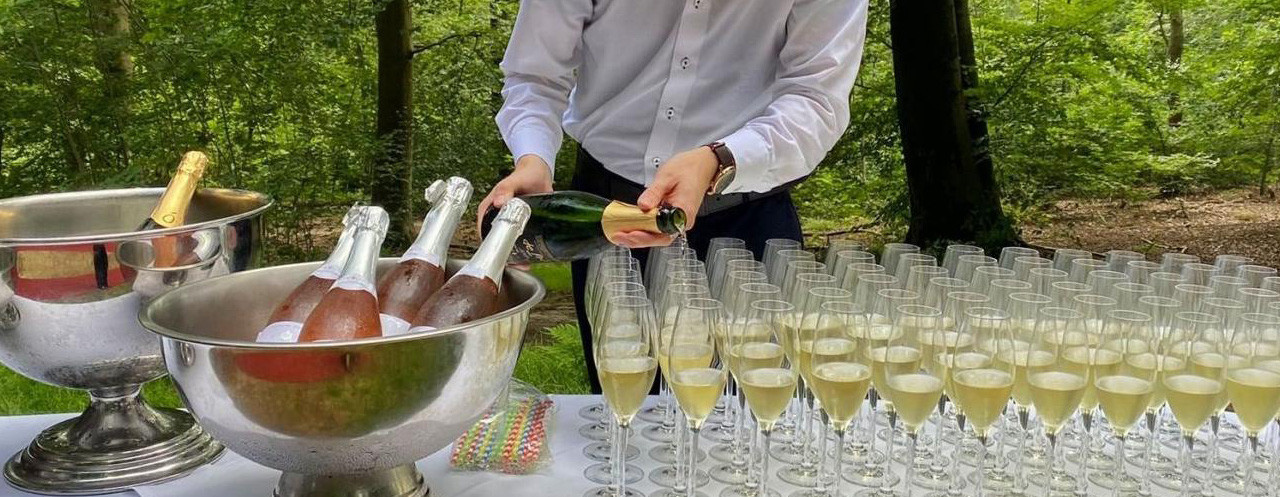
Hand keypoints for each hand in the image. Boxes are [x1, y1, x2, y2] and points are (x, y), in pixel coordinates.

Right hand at [477, 154, 552, 268]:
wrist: (541, 173)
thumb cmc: (525, 174)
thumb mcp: (514, 180)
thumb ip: (506, 189)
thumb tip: (499, 202)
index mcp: (488, 209)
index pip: (481, 230)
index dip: (488, 245)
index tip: (497, 256)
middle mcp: (495, 218)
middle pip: (494, 242)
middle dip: (503, 255)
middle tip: (517, 263)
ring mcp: (509, 224)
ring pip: (507, 245)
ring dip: (514, 257)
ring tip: (525, 265)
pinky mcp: (521, 227)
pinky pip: (519, 242)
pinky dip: (524, 252)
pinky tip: (531, 260)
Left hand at [616, 146, 716, 247]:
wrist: (703, 164)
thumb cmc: (690, 168)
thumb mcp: (667, 176)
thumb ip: (654, 192)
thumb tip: (643, 205)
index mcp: (683, 212)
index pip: (664, 232)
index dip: (645, 237)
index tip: (630, 233)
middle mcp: (682, 220)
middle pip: (659, 238)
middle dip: (637, 240)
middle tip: (619, 236)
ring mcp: (679, 220)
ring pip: (658, 235)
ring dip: (639, 236)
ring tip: (621, 234)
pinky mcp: (674, 217)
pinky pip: (659, 228)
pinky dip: (645, 230)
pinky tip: (632, 227)